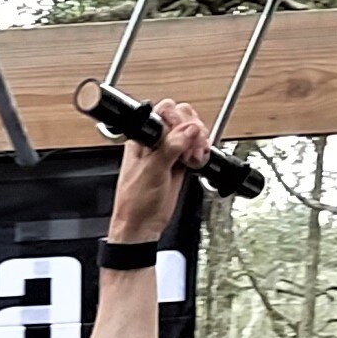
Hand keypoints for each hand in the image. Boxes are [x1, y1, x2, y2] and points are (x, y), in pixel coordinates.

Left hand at [108, 99, 209, 243]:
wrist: (142, 225)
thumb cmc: (135, 201)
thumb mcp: (152, 171)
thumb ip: (170, 148)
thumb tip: (188, 130)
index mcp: (142, 138)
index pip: (164, 112)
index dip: (178, 120)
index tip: (183, 134)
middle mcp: (156, 142)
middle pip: (182, 118)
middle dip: (192, 129)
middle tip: (191, 148)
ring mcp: (168, 152)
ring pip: (191, 132)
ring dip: (198, 141)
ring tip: (193, 158)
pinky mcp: (179, 164)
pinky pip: (195, 149)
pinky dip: (201, 153)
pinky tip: (196, 163)